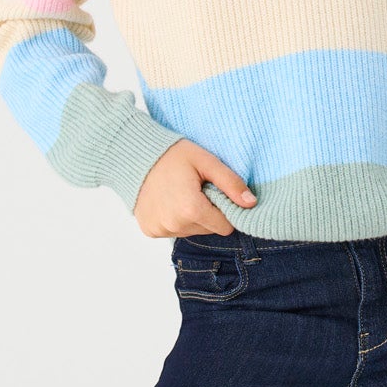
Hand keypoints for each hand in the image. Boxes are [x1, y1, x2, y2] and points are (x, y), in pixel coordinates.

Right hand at [134, 138, 257, 237]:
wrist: (134, 155)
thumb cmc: (173, 155)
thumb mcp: (207, 162)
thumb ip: (231, 183)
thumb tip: (251, 204)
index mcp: (192, 209)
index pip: (225, 226)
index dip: (224, 210)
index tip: (213, 193)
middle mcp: (175, 225)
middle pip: (208, 230)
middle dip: (208, 213)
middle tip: (196, 190)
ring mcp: (160, 229)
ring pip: (191, 231)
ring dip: (191, 216)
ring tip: (180, 193)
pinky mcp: (150, 230)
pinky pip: (173, 231)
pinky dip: (175, 219)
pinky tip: (168, 201)